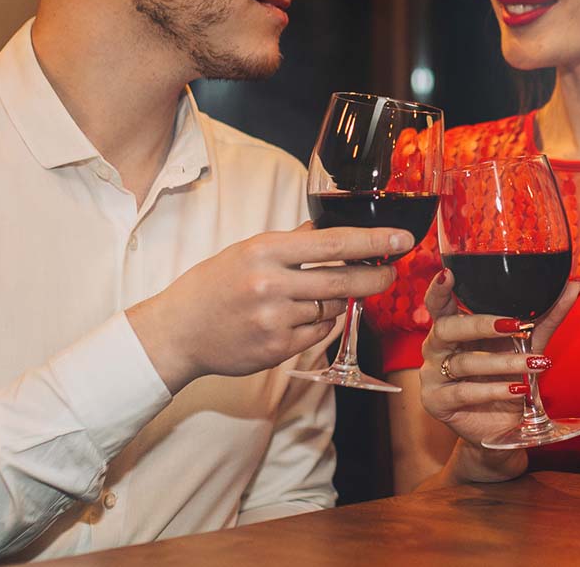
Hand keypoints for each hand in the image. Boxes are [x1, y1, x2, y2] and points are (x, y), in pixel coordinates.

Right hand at [128, 222, 412, 392]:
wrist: (178, 332)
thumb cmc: (212, 287)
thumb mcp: (245, 251)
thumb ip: (290, 243)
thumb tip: (326, 230)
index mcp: (265, 251)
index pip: (333, 243)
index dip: (373, 241)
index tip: (401, 239)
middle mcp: (271, 284)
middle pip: (343, 280)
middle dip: (376, 277)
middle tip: (390, 273)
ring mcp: (275, 320)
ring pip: (332, 308)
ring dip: (335, 302)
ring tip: (308, 298)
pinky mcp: (278, 349)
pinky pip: (318, 334)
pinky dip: (318, 325)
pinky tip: (296, 319)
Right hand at [418, 269, 579, 482]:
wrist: (503, 425)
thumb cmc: (507, 375)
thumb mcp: (527, 344)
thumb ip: (545, 316)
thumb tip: (574, 286)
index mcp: (452, 327)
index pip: (438, 303)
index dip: (439, 289)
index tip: (449, 274)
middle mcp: (437, 347)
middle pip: (446, 328)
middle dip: (480, 325)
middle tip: (514, 325)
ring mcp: (433, 375)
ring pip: (463, 363)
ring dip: (503, 363)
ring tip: (536, 363)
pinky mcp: (437, 402)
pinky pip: (463, 392)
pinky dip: (493, 390)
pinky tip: (518, 389)